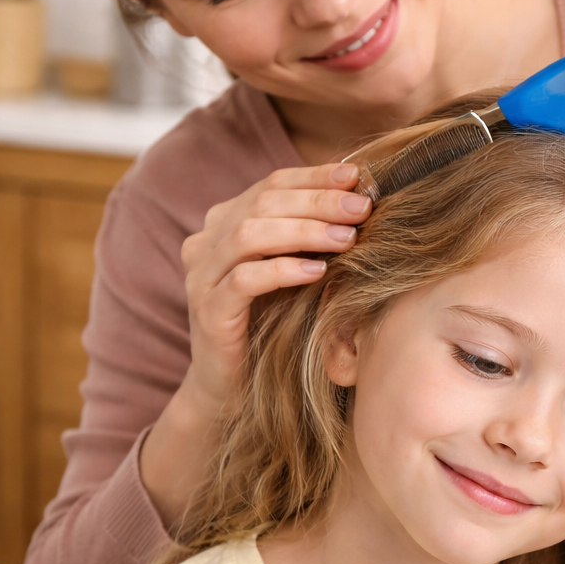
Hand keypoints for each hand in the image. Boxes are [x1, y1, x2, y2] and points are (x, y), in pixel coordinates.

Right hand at [179, 160, 369, 414]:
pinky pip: (244, 280)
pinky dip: (283, 270)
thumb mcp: (292, 271)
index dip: (314, 177)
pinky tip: (317, 271)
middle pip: (263, 203)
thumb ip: (310, 237)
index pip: (272, 184)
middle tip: (362, 207)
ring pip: (250, 235)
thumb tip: (363, 199)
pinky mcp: (207, 311)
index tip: (358, 176)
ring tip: (347, 238)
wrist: (231, 387)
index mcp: (224, 222)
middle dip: (318, 202)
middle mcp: (206, 242)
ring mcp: (201, 276)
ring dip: (304, 232)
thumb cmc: (270, 323)